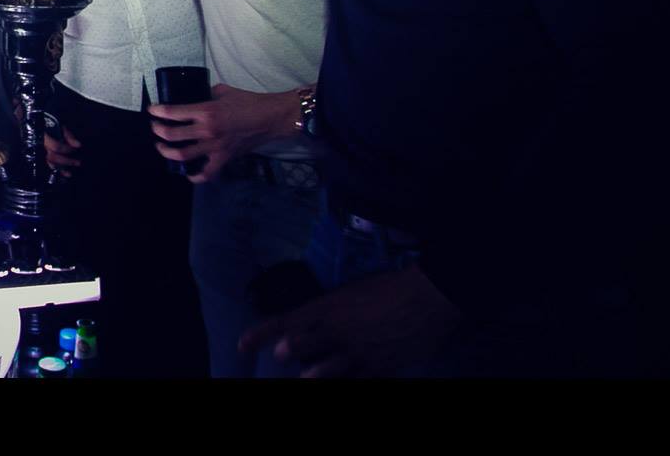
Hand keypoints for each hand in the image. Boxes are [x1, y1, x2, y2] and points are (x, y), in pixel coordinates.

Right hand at [43, 124, 83, 176]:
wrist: (41, 126)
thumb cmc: (52, 126)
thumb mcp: (61, 127)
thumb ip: (69, 136)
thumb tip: (78, 145)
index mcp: (45, 138)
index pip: (56, 146)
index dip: (67, 149)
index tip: (77, 147)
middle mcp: (42, 147)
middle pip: (53, 157)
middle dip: (67, 161)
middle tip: (78, 162)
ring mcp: (42, 153)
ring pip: (50, 164)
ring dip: (61, 169)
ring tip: (70, 173)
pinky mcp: (43, 158)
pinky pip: (50, 166)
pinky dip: (57, 171)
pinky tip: (65, 174)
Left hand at [148, 83, 301, 182]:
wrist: (272, 118)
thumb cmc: (250, 101)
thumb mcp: (224, 91)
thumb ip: (206, 94)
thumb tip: (196, 96)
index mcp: (206, 111)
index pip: (173, 112)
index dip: (158, 112)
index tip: (152, 110)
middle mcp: (207, 131)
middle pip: (172, 135)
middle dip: (158, 132)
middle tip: (155, 128)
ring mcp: (215, 147)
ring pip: (183, 155)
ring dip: (167, 152)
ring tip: (162, 147)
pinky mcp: (225, 158)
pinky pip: (207, 173)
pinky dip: (195, 176)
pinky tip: (188, 174)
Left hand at [239, 266, 462, 377]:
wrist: (428, 297)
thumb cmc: (390, 288)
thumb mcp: (352, 294)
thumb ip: (329, 312)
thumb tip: (311, 326)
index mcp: (326, 308)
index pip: (282, 322)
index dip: (258, 335)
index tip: (241, 346)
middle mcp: (335, 330)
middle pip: (298, 346)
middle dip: (285, 351)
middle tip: (280, 354)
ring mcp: (356, 352)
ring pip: (323, 370)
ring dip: (312, 374)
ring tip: (304, 377)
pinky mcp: (378, 368)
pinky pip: (354, 380)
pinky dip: (345, 381)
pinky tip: (340, 381)